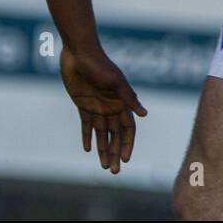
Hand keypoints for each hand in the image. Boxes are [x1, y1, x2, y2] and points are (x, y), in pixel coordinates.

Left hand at [60, 46, 146, 173]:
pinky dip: (87, 136)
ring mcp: (96, 105)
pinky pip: (85, 124)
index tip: (125, 159)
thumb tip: (144, 115)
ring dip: (103, 149)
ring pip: (101, 133)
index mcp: (121, 102)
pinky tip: (88, 149)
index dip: (127, 144)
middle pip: (115, 135)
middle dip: (116, 152)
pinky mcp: (82, 103)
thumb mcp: (115, 80)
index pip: (127, 128)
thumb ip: (128, 97)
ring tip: (104, 166)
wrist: (78, 51)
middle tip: (114, 170)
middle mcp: (110, 106)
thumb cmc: (99, 63)